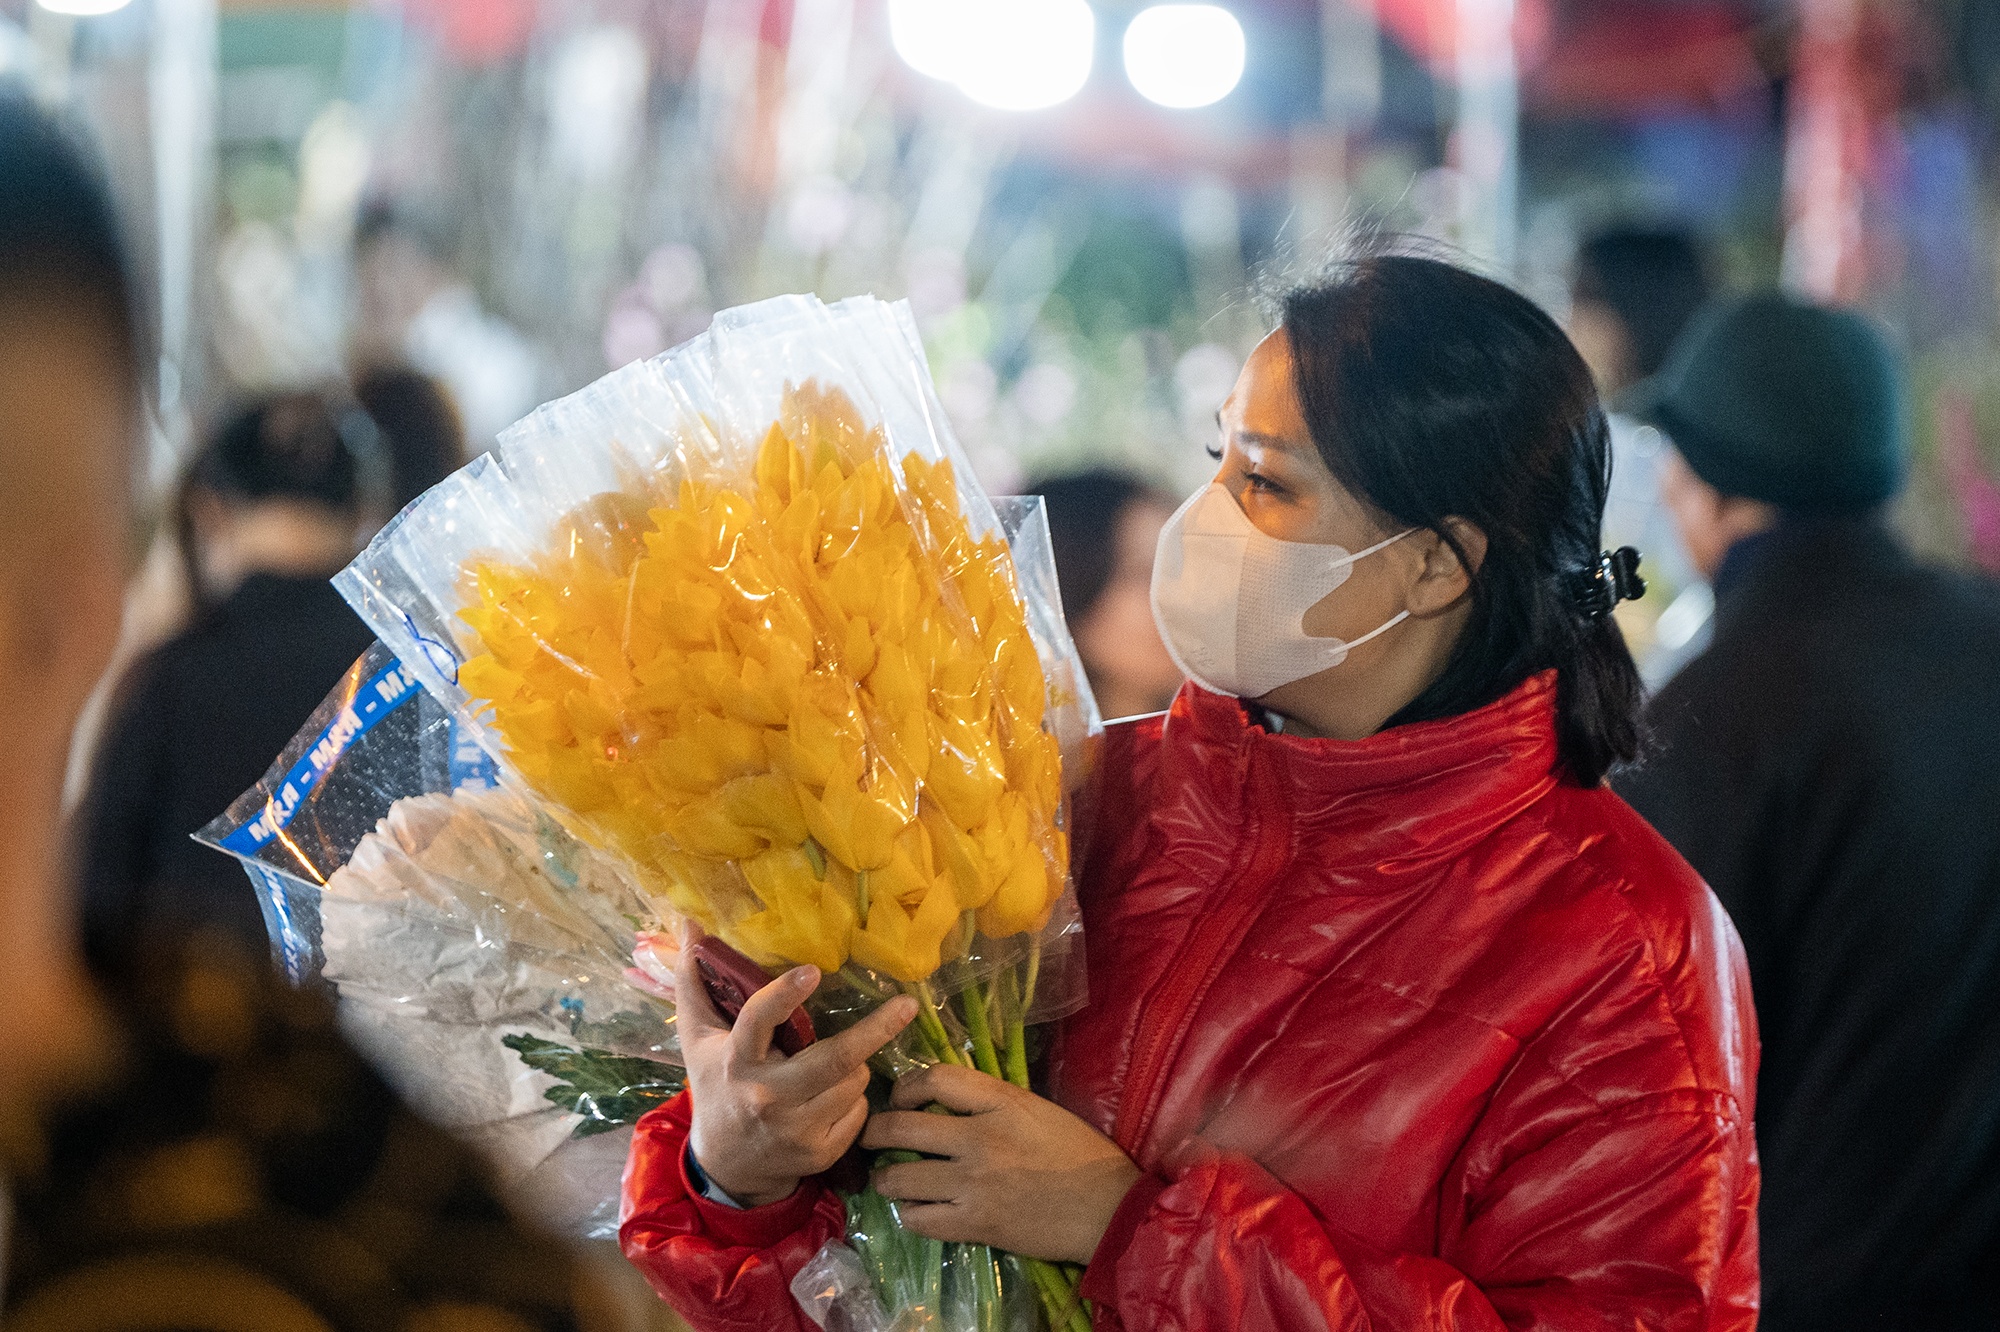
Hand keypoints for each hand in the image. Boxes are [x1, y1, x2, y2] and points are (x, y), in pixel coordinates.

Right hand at [679, 936, 916, 1206]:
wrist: (727, 1164)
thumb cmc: (716, 1085)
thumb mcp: (696, 1037)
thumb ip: (692, 980)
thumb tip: (689, 922)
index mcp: (736, 1059)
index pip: (758, 1022)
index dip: (784, 995)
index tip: (813, 971)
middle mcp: (766, 1095)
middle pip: (834, 1059)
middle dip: (876, 1030)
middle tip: (907, 1005)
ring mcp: (795, 1129)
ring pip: (854, 1080)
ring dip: (856, 1064)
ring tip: (835, 1063)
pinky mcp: (819, 1153)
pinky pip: (860, 1111)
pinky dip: (855, 1098)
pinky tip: (833, 1097)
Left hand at [862, 1063, 1142, 1264]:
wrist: (1108, 1208)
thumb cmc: (1078, 1153)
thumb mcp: (1036, 1109)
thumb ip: (990, 1102)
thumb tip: (944, 1098)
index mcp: (1000, 1102)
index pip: (933, 1078)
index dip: (904, 1086)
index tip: (900, 1098)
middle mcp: (979, 1139)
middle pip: (900, 1127)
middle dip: (875, 1131)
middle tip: (873, 1137)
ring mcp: (973, 1185)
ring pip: (899, 1178)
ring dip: (887, 1179)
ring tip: (891, 1179)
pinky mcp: (974, 1225)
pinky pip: (918, 1219)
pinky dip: (910, 1214)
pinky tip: (918, 1209)